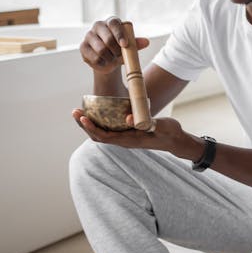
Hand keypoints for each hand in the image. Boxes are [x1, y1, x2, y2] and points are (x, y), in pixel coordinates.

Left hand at [72, 109, 199, 158]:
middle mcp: (124, 141)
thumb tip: (129, 118)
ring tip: (80, 112)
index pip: (104, 136)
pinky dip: (99, 122)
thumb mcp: (159, 126)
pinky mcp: (127, 134)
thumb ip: (145, 122)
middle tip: (75, 111)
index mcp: (129, 140)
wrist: (176, 140)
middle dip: (84, 125)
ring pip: (101, 134)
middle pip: (98, 136)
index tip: (82, 117)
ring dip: (89, 124)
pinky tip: (96, 113)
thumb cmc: (169, 132)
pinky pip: (108, 130)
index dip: (91, 128)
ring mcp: (125, 138)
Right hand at [80, 17, 149, 74]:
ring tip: (112, 58)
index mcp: (111, 22)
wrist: (107, 59)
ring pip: (100, 49)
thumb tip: (146, 42)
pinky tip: (104, 61)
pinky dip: (102, 62)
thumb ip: (136, 44)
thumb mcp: (129, 47)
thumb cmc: (120, 49)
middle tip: (119, 55)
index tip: (125, 45)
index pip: (114, 24)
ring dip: (109, 57)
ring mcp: (89, 36)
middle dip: (116, 50)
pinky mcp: (83, 47)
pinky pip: (94, 57)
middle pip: (107, 38)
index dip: (119, 34)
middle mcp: (98, 26)